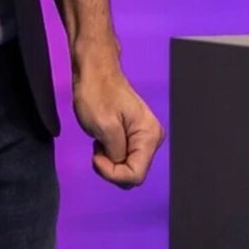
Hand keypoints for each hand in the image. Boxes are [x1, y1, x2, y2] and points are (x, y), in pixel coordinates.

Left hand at [73, 58, 164, 187]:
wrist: (96, 73)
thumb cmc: (97, 95)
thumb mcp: (105, 127)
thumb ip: (116, 153)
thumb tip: (120, 164)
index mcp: (149, 135)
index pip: (136, 175)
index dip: (112, 173)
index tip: (96, 156)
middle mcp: (152, 139)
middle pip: (133, 173)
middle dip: (111, 168)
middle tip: (97, 148)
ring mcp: (144, 138)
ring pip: (127, 168)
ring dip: (109, 161)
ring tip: (99, 142)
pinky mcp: (134, 137)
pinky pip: (124, 159)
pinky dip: (110, 155)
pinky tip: (102, 141)